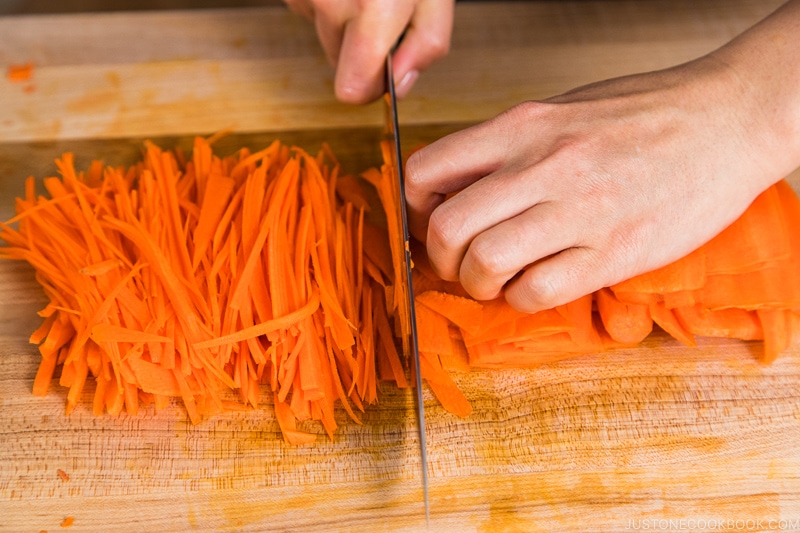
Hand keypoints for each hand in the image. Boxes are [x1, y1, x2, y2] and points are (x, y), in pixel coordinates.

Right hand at [284, 0, 453, 103]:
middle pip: (339, 66)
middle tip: (382, 8)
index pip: (352, 90)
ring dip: (345, 20)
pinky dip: (330, 0)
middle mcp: (331, 3)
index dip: (372, 86)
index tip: (386, 68)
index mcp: (373, 9)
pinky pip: (312, 11)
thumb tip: (399, 86)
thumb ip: (427, 43)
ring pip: (326, 36)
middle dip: (360, 46)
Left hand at [405, 41, 799, 312]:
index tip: (430, 224)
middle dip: (440, 260)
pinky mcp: (614, 251)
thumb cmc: (645, 113)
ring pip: (484, 263)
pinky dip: (523, 299)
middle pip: (445, 227)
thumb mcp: (562, 109)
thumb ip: (507, 146)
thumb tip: (458, 187)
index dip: (413, 209)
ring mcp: (578, 209)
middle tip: (461, 264)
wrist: (728, 120)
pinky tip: (538, 285)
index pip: (425, 171)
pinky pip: (537, 291)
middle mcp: (541, 165)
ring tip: (499, 280)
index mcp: (522, 126)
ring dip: (479, 284)